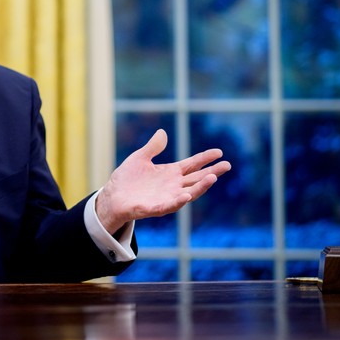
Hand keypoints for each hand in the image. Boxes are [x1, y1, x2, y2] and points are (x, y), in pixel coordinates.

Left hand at [95, 129, 230, 234]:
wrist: (112, 196)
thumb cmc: (126, 179)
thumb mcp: (139, 158)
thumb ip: (152, 148)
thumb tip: (162, 132)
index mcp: (170, 173)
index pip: (192, 164)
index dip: (205, 158)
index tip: (219, 152)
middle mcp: (172, 186)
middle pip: (196, 178)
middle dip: (212, 172)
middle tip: (227, 165)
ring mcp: (166, 197)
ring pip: (189, 192)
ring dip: (201, 187)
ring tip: (212, 177)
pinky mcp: (156, 208)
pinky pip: (170, 206)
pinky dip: (178, 201)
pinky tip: (187, 196)